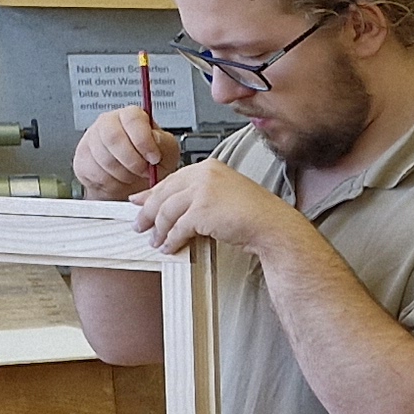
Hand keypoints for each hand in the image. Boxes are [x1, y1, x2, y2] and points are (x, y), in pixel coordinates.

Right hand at [71, 103, 184, 199]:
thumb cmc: (151, 163)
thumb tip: (155, 138)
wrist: (134, 185)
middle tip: (144, 171)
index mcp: (131, 116)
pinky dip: (112, 183)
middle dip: (132, 161)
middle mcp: (108, 123)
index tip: (153, 158)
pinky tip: (119, 180)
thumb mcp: (167, 152)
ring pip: (104, 158)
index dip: (143, 140)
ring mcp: (91, 139)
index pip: (132, 118)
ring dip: (124, 174)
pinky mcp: (82, 158)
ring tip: (134, 176)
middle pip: (113, 138)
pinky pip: (95, 173)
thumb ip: (164, 143)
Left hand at [128, 160, 311, 259]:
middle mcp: (204, 175)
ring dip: (159, 230)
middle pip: (164, 193)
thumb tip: (171, 203)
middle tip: (140, 225)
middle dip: (148, 212)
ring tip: (156, 241)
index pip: (172, 179)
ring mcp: (202, 191)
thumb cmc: (255, 214)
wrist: (273, 226)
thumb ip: (197, 194)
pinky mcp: (201, 211)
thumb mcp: (224, 195)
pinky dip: (171, 240)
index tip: (141, 203)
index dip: (153, 193)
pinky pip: (177, 227)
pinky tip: (170, 247)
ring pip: (166, 211)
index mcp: (210, 167)